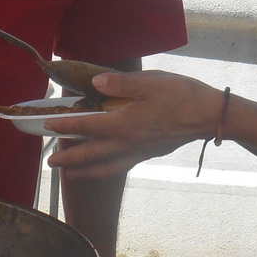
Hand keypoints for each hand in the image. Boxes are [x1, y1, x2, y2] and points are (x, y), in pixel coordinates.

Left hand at [47, 71, 222, 178]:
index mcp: (124, 123)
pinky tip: (105, 168)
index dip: (64, 126)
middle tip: (50, 162)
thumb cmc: (182, 95)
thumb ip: (120, 84)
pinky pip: (121, 165)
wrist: (210, 116)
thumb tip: (95, 83)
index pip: (86, 125)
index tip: (45, 125)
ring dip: (85, 170)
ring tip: (70, 174)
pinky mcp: (150, 152)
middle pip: (91, 152)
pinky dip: (107, 169)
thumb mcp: (150, 82)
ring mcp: (139, 150)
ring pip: (105, 164)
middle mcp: (128, 141)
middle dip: (69, 157)